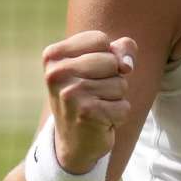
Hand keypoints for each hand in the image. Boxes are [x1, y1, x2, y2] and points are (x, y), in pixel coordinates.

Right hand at [42, 31, 135, 173]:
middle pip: (112, 61)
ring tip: (96, 106)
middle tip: (94, 93)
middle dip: (113, 78)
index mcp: (53, 56)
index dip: (107, 56)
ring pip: (120, 84)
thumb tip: (126, 65)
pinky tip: (100, 121)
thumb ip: (122, 49)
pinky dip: (118, 115)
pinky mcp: (86, 114)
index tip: (91, 72)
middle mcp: (56, 74)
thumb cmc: (90, 93)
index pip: (100, 40)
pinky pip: (123, 107)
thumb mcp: (102, 63)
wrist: (74, 141)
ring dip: (116, 97)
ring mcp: (70, 95)